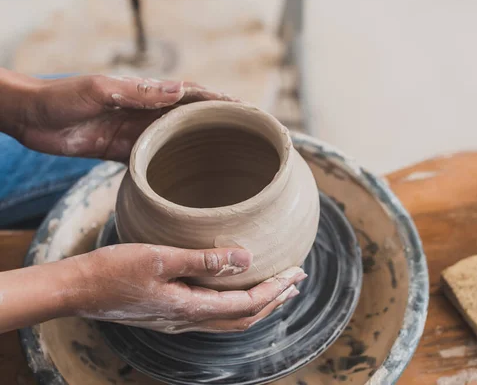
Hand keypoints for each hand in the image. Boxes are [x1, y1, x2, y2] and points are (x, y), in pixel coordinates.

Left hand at [0, 69, 237, 160]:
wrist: (32, 118)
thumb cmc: (62, 97)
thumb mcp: (100, 91)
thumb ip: (138, 92)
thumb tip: (180, 90)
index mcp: (147, 94)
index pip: (194, 96)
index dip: (223, 102)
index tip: (249, 112)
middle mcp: (149, 113)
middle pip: (194, 120)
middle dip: (221, 127)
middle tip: (249, 141)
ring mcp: (139, 134)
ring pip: (179, 142)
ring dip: (203, 150)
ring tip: (229, 164)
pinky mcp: (125, 153)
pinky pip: (156, 162)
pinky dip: (175, 170)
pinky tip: (190, 183)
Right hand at [66, 244, 304, 332]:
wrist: (77, 290)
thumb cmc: (113, 270)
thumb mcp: (160, 258)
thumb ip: (204, 260)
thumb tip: (247, 257)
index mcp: (191, 309)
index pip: (248, 304)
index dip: (275, 290)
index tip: (296, 273)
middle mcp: (189, 321)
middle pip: (245, 317)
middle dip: (275, 299)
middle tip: (298, 281)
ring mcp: (179, 321)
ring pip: (231, 319)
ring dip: (259, 304)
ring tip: (278, 289)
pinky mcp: (169, 314)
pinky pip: (215, 315)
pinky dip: (237, 304)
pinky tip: (235, 292)